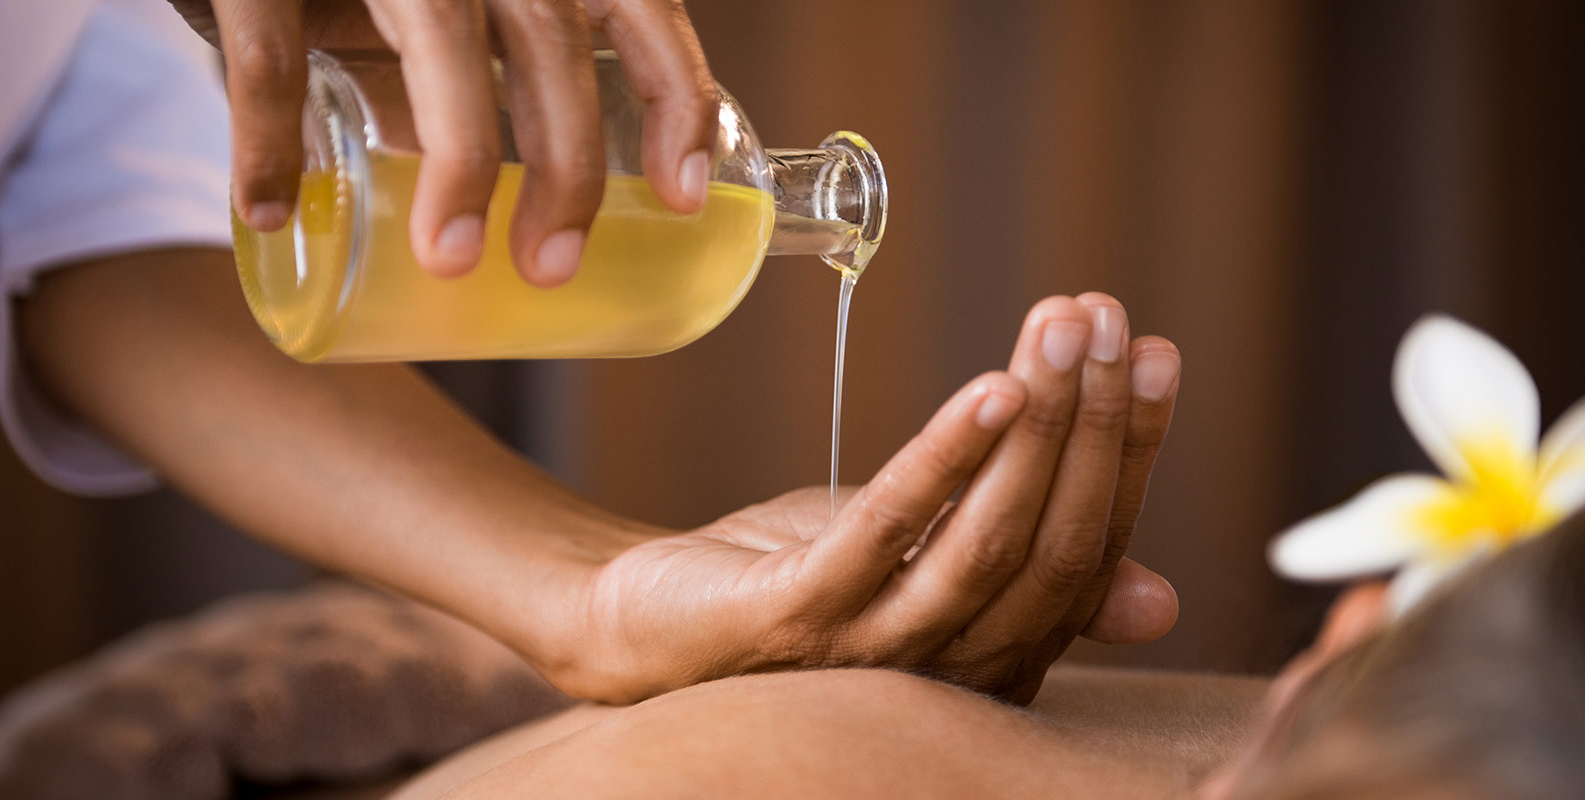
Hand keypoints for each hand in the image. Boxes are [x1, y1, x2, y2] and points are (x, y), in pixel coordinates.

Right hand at [171, 0, 715, 282]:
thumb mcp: (437, 7)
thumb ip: (472, 74)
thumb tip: (506, 198)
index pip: (639, 5)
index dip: (674, 96)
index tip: (682, 197)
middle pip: (549, 40)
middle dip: (567, 165)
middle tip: (552, 266)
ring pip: (441, 40)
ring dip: (458, 160)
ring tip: (450, 260)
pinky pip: (270, 54)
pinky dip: (268, 134)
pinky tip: (270, 210)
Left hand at [533, 294, 1181, 703]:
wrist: (651, 625)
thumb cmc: (801, 584)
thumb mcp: (928, 567)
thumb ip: (1024, 569)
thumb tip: (1160, 599)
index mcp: (996, 656)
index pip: (1091, 553)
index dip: (1129, 452)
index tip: (1154, 352)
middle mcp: (950, 669)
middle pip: (1054, 547)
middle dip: (1094, 423)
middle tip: (1107, 318)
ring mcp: (873, 650)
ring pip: (986, 541)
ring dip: (1039, 427)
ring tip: (1061, 330)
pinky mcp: (798, 617)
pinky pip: (886, 533)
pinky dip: (945, 459)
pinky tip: (989, 387)